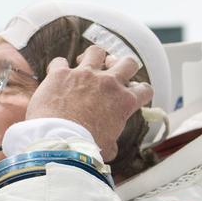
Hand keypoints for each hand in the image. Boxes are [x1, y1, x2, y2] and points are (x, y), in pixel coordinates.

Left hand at [24, 47, 153, 161]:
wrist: (58, 141)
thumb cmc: (84, 148)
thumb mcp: (108, 148)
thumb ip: (112, 140)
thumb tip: (111, 145)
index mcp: (124, 102)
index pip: (145, 89)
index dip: (140, 92)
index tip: (132, 95)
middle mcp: (108, 83)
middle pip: (128, 62)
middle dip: (122, 66)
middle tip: (110, 75)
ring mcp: (85, 75)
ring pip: (97, 51)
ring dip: (92, 58)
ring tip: (84, 66)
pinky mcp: (61, 74)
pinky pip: (60, 61)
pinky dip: (58, 67)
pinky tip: (56, 76)